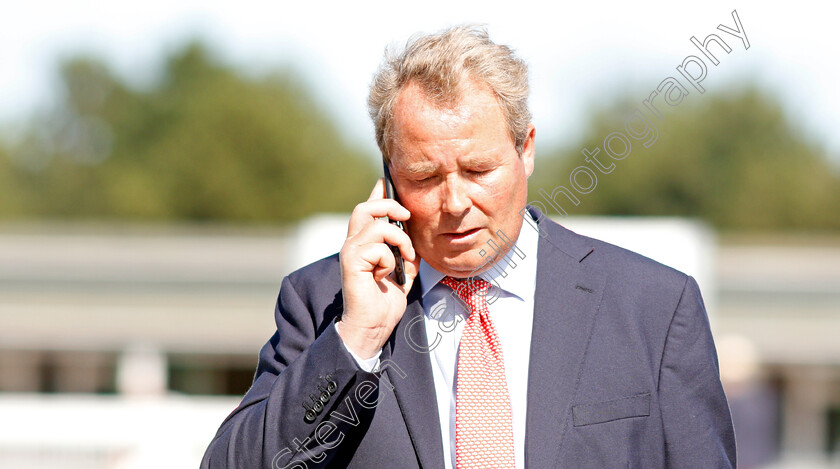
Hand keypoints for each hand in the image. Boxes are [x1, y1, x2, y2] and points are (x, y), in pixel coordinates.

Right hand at [337, 178, 420, 358]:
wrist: (373, 326)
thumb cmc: (385, 302)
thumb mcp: (402, 270)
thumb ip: (405, 251)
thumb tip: (414, 234)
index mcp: (364, 243)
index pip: (369, 209)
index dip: (378, 192)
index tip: (387, 179)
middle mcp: (353, 243)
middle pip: (366, 207)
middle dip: (389, 204)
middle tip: (407, 215)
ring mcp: (350, 251)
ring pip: (377, 225)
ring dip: (399, 239)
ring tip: (406, 257)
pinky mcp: (351, 262)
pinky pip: (378, 247)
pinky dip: (390, 260)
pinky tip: (386, 276)